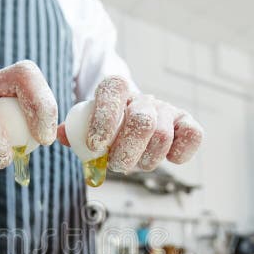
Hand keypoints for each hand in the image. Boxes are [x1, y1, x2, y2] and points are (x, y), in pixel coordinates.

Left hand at [60, 76, 203, 171]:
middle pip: (141, 121)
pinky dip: (179, 153)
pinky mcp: (187, 124)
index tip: (96, 145)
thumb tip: (60, 135)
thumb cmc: (106, 128)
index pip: (112, 91)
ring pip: (162, 136)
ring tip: (134, 163)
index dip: (104, 119)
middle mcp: (144, 98)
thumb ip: (72, 130)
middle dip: (125, 152)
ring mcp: (167, 110)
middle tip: (116, 164)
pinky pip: (193, 136)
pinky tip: (166, 158)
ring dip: (145, 160)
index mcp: (116, 89)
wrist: (131, 121)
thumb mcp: (85, 125)